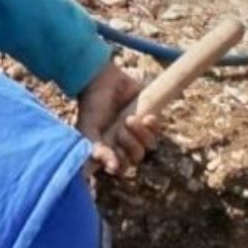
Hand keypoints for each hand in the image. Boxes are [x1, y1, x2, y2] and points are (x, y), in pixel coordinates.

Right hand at [77, 60, 159, 176]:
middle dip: (130, 144)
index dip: (122, 165)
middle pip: (137, 157)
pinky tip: (145, 117)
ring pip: (149, 145)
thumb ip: (96, 149)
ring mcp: (138, 131)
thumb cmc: (92, 105)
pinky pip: (158, 130)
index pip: (121, 168)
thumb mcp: (88, 129)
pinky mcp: (149, 118)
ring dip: (141, 134)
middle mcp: (125, 142)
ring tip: (130, 119)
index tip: (116, 157)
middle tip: (119, 128)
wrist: (103, 80)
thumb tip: (111, 167)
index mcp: (110, 148)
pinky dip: (153, 126)